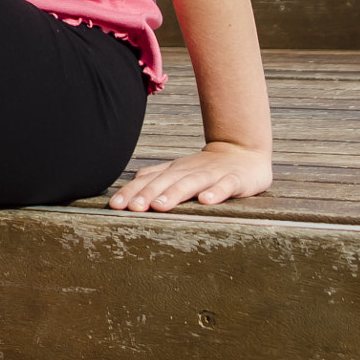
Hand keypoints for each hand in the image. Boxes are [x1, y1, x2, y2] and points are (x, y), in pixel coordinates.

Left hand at [109, 141, 270, 211]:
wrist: (243, 152)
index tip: (116, 205)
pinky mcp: (235, 179)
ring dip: (175, 194)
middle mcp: (189, 171)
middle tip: (133, 208)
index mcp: (174, 171)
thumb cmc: (205, 168)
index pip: (149, 181)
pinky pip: (225, 185)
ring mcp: (212, 175)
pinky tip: (206, 200)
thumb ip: (156, 177)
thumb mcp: (178, 171)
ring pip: (191, 183)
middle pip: (166, 182)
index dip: (132, 192)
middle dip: (148, 194)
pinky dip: (216, 192)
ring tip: (160, 205)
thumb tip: (131, 184)